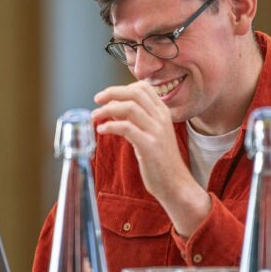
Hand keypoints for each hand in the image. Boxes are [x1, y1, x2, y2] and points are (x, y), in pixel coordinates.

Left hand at [92, 81, 210, 234]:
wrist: (175, 183)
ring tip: (95, 117)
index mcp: (163, 112)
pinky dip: (111, 126)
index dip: (122, 88)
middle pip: (135, 93)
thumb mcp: (150, 133)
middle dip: (112, 92)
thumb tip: (113, 106)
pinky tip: (102, 131)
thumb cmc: (160, 160)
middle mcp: (161, 118)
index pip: (143, 88)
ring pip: (130, 108)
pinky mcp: (150, 146)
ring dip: (107, 110)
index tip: (107, 96)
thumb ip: (136, 119)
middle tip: (96, 99)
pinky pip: (127, 128)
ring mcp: (157, 131)